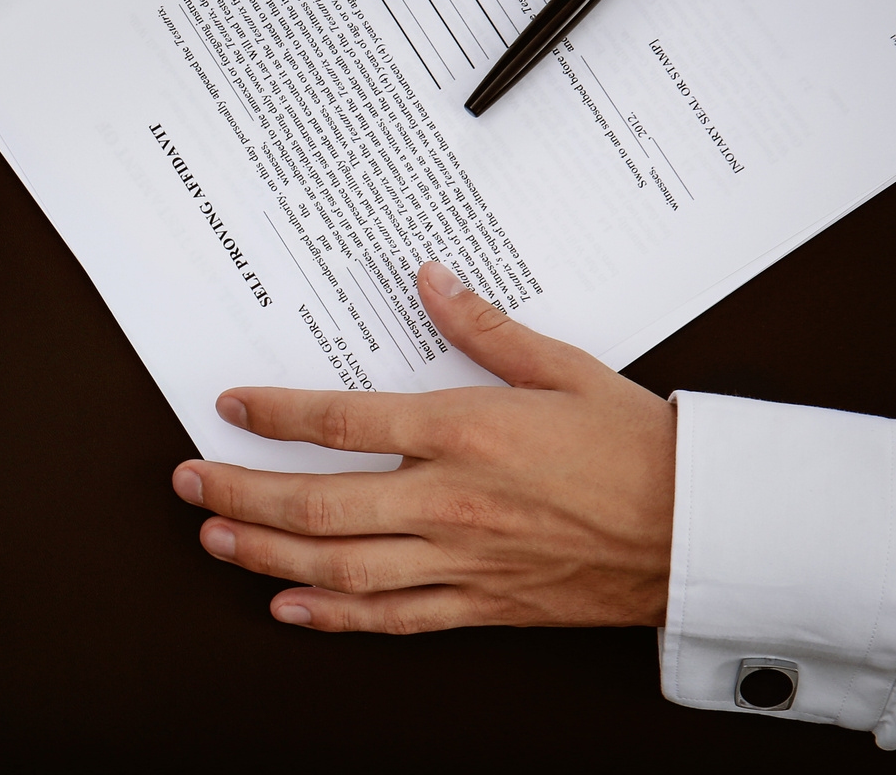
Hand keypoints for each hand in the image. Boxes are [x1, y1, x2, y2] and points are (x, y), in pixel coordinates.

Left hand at [171, 260, 675, 632]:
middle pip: (317, 503)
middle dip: (240, 493)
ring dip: (266, 555)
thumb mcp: (562, 366)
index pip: (340, 423)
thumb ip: (483, 326)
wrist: (707, 530)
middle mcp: (451, 501)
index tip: (229, 407)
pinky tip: (290, 608)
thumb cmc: (639, 445)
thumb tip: (429, 278)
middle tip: (187, 481)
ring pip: (340, 566)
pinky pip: (394, 617)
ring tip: (213, 539)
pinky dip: (335, 616)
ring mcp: (464, 560)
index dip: (272, 416)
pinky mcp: (484, 604)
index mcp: (465, 432)